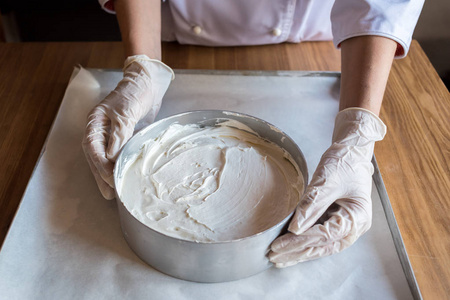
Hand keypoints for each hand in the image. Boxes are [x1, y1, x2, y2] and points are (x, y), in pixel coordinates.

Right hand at [82, 55, 173, 198]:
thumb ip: (119, 133)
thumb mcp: (126, 112)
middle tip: (109, 193)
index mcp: (95, 122)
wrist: (148, 82)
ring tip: (113, 191)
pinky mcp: (124, 136)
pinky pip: (119, 154)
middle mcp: (101, 129)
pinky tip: (123, 175)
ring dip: (108, 174)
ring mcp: (112, 133)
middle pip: (96, 156)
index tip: (109, 178)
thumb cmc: (135, 92)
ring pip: (106, 157)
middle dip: (101, 175)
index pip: (92, 147)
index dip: (99, 164)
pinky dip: (120, 165)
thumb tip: (112, 156)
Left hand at [269, 108, 385, 266]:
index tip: (279, 245)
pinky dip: (302, 243)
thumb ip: (312, 205)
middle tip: (273, 256)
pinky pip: (318, 236)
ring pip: (320, 246)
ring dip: (298, 252)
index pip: (325, 235)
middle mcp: (353, 227)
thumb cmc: (344, 162)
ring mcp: (344, 226)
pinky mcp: (334, 221)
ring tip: (278, 258)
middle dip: (297, 252)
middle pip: (322, 246)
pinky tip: (288, 249)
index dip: (300, 241)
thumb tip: (295, 228)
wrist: (351, 151)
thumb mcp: (327, 182)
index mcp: (357, 218)